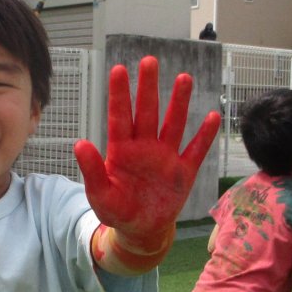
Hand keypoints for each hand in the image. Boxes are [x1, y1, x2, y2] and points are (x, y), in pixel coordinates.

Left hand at [74, 56, 220, 255]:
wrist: (141, 230)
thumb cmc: (117, 210)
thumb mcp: (100, 194)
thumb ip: (92, 169)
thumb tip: (79, 144)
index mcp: (121, 150)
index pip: (120, 117)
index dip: (120, 94)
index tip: (119, 69)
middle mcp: (145, 147)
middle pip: (147, 112)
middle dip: (148, 87)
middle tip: (149, 61)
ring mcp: (165, 157)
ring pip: (173, 124)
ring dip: (178, 102)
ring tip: (183, 78)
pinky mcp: (183, 172)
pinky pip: (195, 150)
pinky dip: (204, 135)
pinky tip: (212, 116)